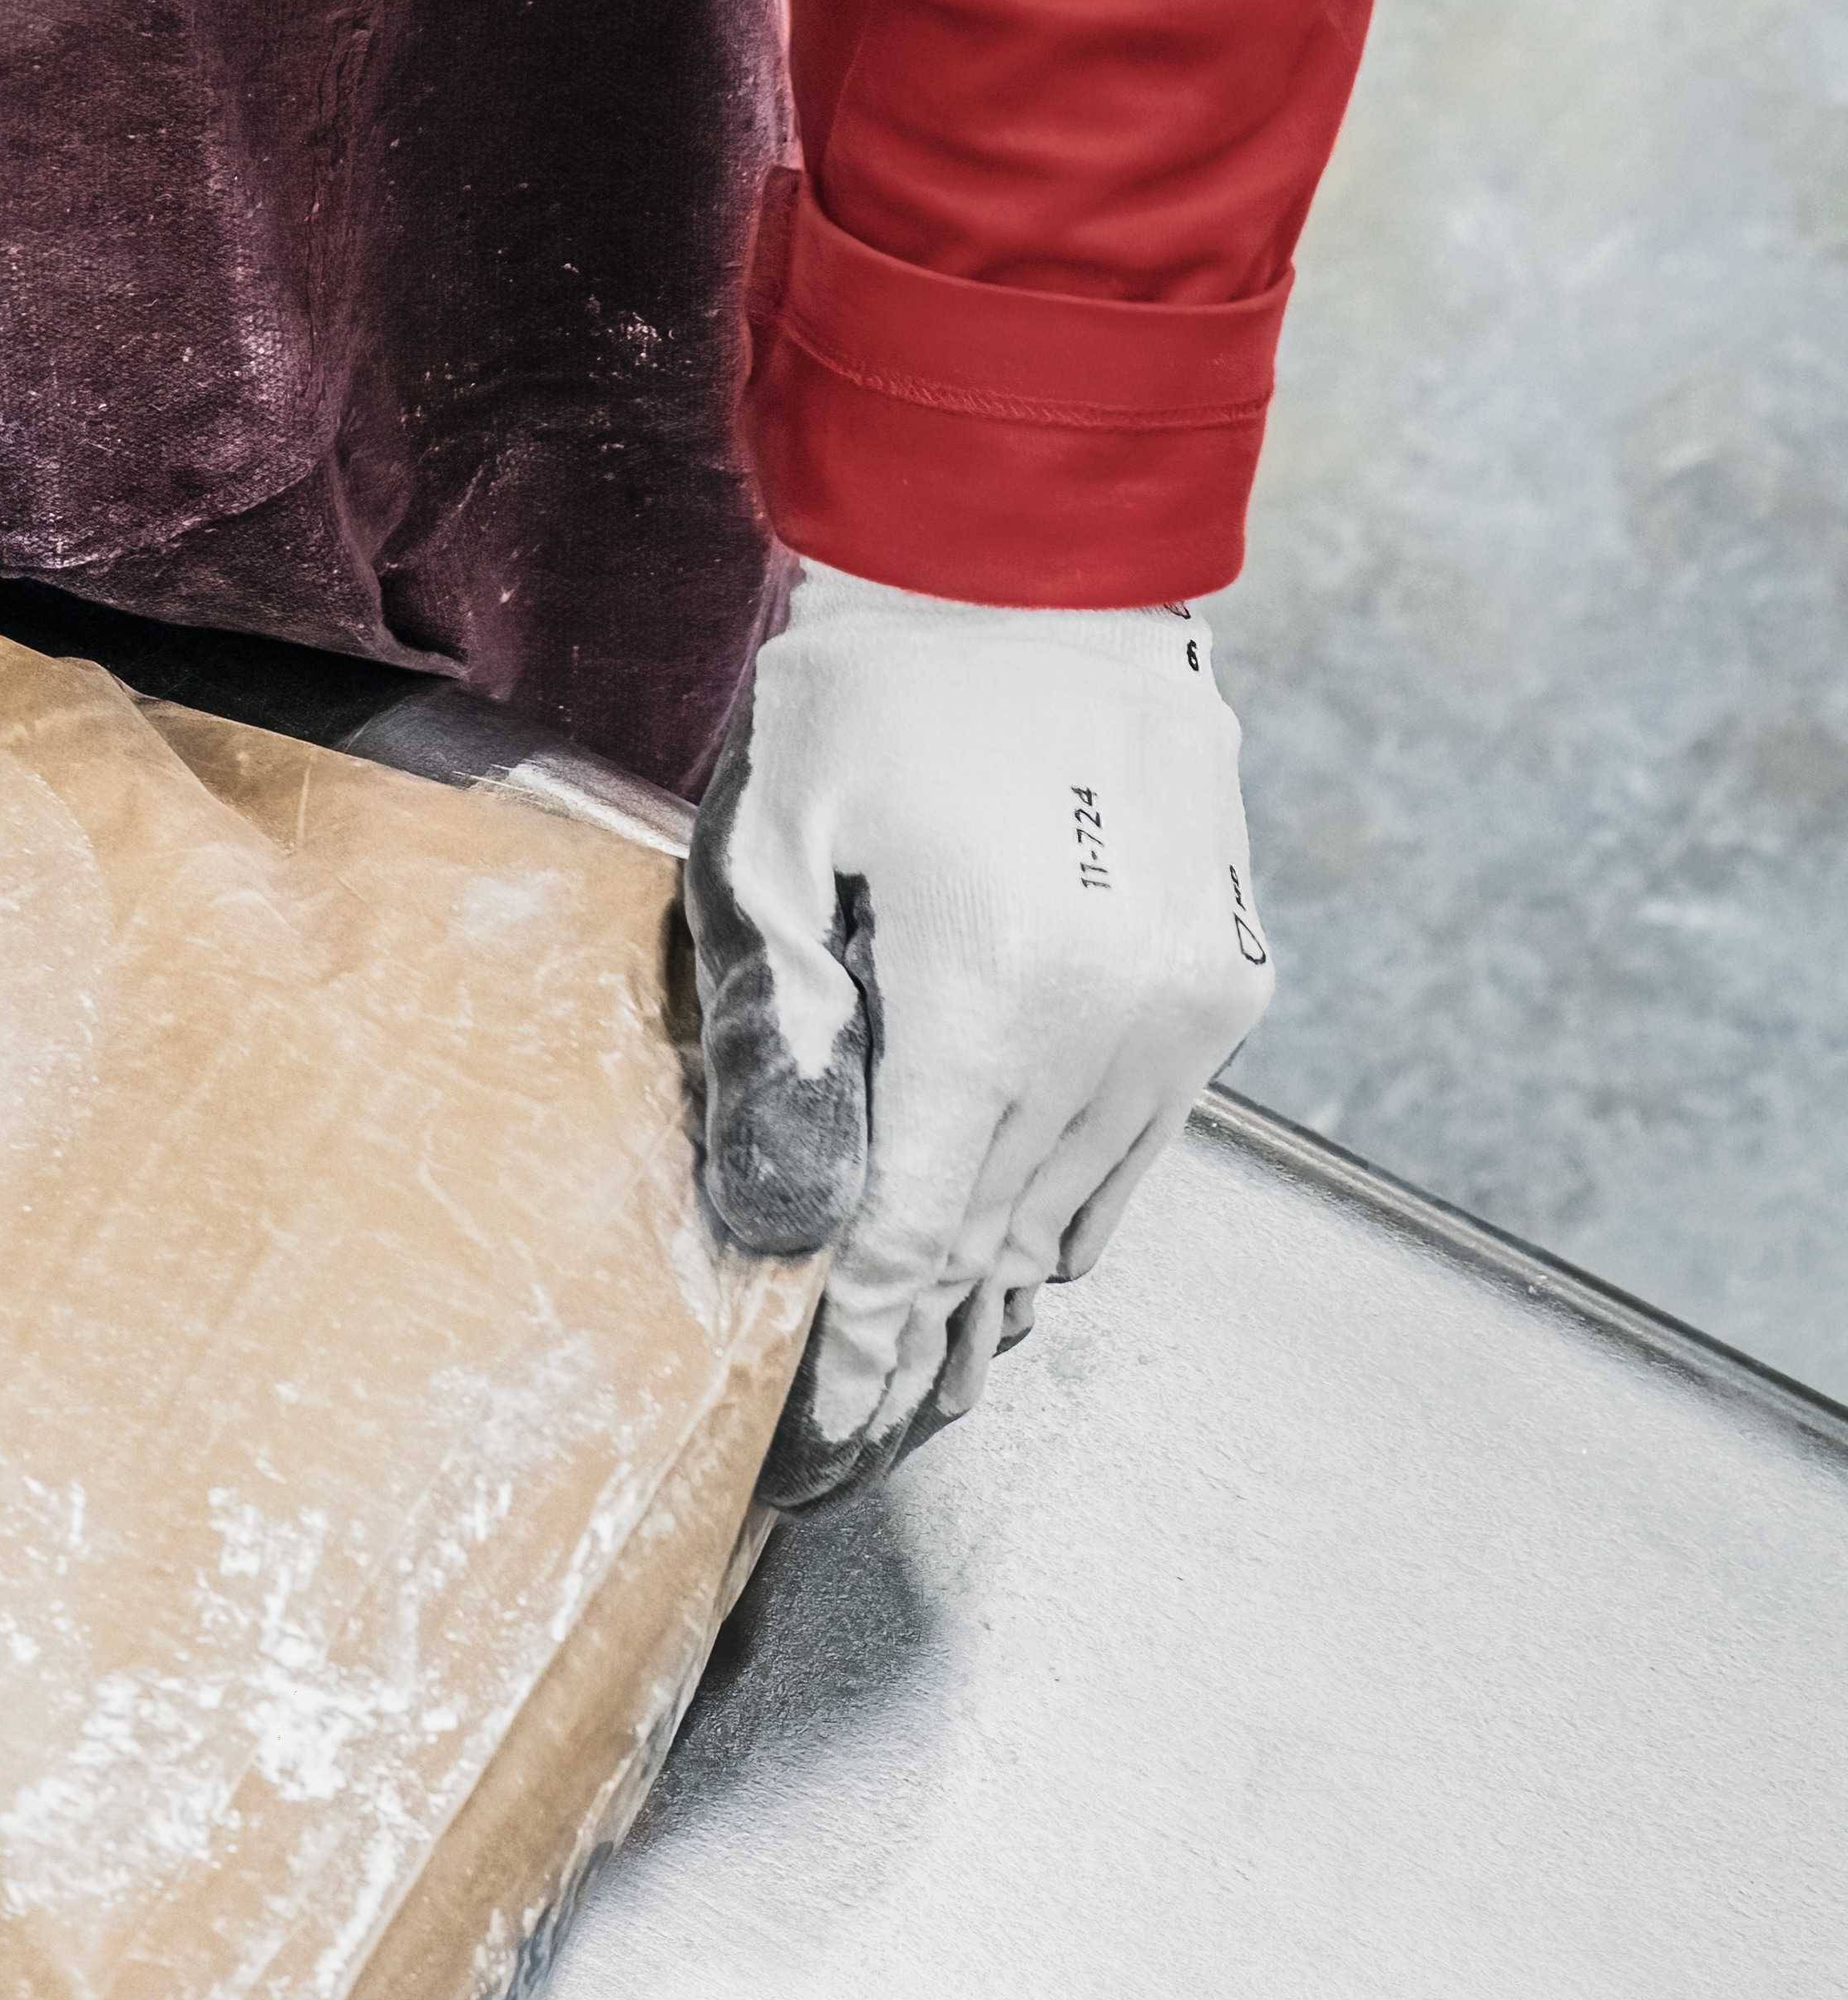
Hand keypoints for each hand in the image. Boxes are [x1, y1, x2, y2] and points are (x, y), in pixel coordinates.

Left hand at [684, 561, 1271, 1503]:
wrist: (1032, 568)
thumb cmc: (875, 698)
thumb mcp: (775, 860)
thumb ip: (782, 1039)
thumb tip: (789, 1215)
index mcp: (991, 994)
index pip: (918, 1232)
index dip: (862, 1346)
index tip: (819, 1431)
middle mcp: (1114, 1017)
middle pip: (1001, 1235)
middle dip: (921, 1333)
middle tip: (855, 1419)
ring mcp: (1187, 1003)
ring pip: (1081, 1203)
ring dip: (1001, 1278)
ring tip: (928, 1361)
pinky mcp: (1223, 977)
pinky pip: (1143, 1141)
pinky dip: (1074, 1199)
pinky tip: (1020, 1244)